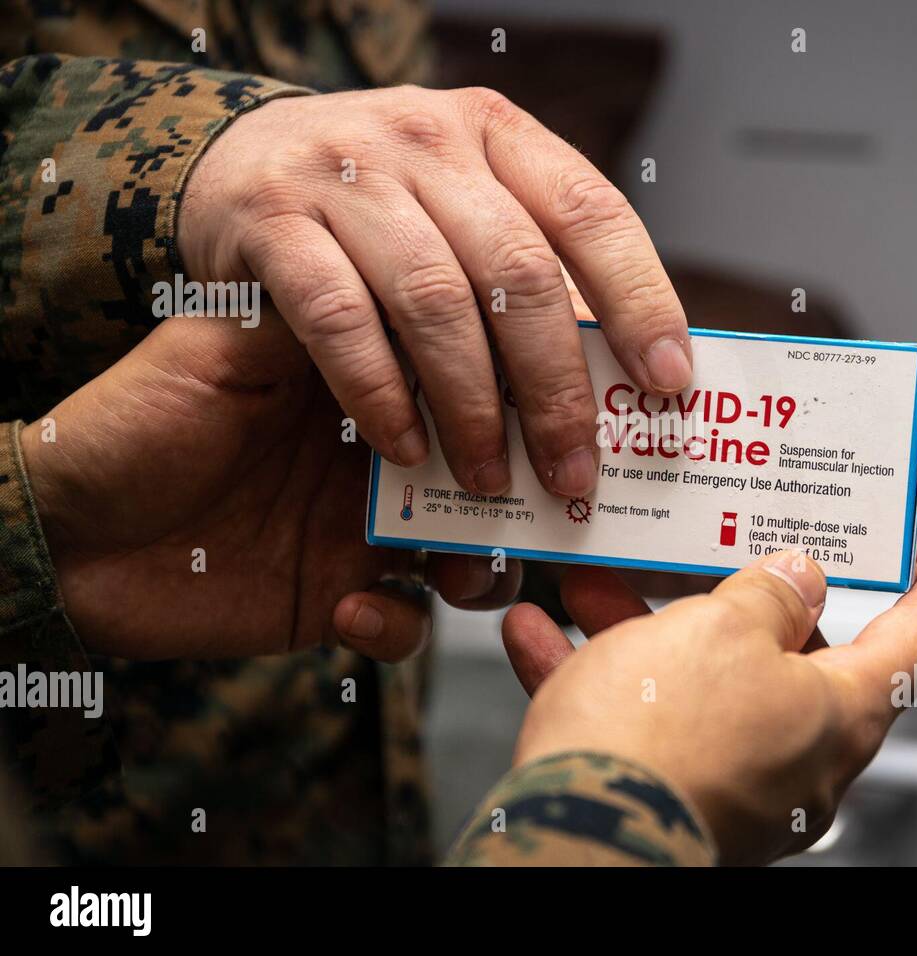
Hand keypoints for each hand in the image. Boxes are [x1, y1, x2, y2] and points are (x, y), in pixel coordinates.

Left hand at [21, 312, 520, 660]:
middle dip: (526, 485)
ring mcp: (364, 532)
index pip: (465, 379)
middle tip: (543, 495)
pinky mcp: (339, 597)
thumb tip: (422, 275)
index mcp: (364, 385)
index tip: (552, 398)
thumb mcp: (224, 351)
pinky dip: (395, 624)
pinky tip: (350, 607)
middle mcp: (380, 458)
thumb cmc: (134, 421)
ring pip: (471, 555)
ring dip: (484, 566)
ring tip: (461, 569)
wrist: (61, 530)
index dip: (516, 388)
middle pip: (490, 470)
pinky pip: (405, 626)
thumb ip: (321, 319)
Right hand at [178, 86, 691, 497]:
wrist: (240, 159)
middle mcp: (427, 138)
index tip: (669, 383)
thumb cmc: (385, 205)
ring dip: (472, 407)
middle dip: (555, 387)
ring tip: (491, 477)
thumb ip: (528, 274)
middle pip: (518, 271)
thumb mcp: (467, 208)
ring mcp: (345, 171)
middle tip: (572, 471)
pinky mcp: (272, 218)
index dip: (641, 302)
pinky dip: (381, 396)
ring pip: (435, 301)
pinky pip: (341, 320)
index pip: (591, 214)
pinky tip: (407, 449)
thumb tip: (613, 386)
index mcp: (497, 134)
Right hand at [501, 541, 916, 864]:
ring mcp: (734, 785)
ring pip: (701, 685)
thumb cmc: (662, 736)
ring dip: (648, 630)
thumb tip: (796, 579)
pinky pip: (642, 723)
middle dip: (740, 599)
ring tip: (599, 585)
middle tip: (724, 550)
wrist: (576, 834)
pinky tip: (540, 636)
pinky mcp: (670, 798)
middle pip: (791, 659)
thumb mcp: (723, 628)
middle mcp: (797, 758)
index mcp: (838, 714)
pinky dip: (599, 679)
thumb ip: (767, 594)